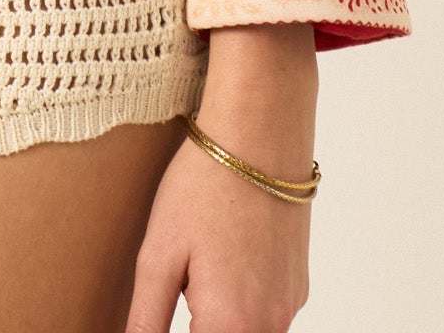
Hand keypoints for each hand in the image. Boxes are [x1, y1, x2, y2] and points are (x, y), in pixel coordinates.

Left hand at [127, 25, 316, 332]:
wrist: (261, 131)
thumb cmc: (205, 185)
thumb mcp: (159, 254)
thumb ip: (146, 319)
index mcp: (231, 325)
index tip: (162, 309)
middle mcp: (270, 325)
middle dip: (196, 326)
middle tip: (179, 289)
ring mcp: (289, 305)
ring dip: (219, 319)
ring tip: (195, 273)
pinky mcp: (297, 283)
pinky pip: (266, 314)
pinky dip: (240, 303)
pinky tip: (219, 260)